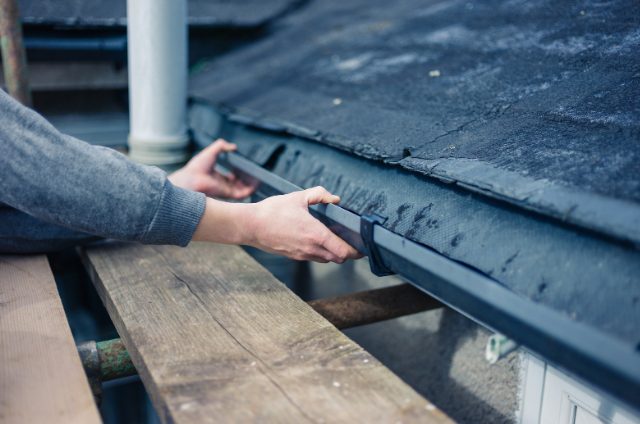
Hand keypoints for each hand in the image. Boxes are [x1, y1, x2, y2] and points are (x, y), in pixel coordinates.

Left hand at [169, 139, 255, 198]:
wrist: (191, 178)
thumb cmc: (198, 166)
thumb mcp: (212, 151)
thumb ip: (222, 146)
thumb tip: (233, 146)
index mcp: (216, 177)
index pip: (231, 178)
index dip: (239, 173)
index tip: (245, 168)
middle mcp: (222, 185)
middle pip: (238, 184)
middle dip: (247, 180)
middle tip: (255, 174)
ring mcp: (225, 190)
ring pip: (242, 190)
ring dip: (251, 185)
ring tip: (259, 178)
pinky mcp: (228, 194)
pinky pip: (242, 194)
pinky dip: (250, 190)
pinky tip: (256, 183)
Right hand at [246, 186, 362, 262]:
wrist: (250, 226)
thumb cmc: (272, 211)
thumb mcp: (298, 197)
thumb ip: (319, 195)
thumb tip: (335, 199)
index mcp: (315, 234)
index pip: (344, 251)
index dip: (356, 251)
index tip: (362, 245)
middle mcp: (311, 248)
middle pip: (338, 258)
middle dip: (348, 252)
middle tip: (351, 241)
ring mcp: (302, 255)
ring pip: (326, 259)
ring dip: (334, 253)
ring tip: (335, 239)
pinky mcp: (294, 256)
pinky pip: (314, 258)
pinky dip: (321, 252)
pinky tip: (317, 240)